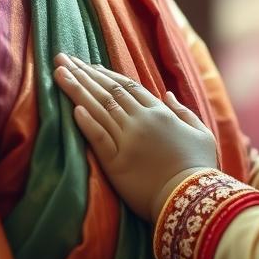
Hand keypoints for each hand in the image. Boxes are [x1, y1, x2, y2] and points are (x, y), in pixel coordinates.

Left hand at [53, 54, 218, 220]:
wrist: (192, 200)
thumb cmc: (199, 167)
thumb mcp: (200, 132)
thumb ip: (183, 111)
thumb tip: (168, 93)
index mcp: (159, 112)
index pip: (127, 86)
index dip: (105, 74)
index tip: (88, 65)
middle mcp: (141, 122)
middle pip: (107, 92)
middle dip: (83, 73)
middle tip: (62, 58)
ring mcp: (127, 141)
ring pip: (98, 109)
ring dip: (76, 89)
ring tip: (58, 73)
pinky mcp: (116, 164)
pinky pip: (98, 138)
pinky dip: (85, 122)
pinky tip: (71, 107)